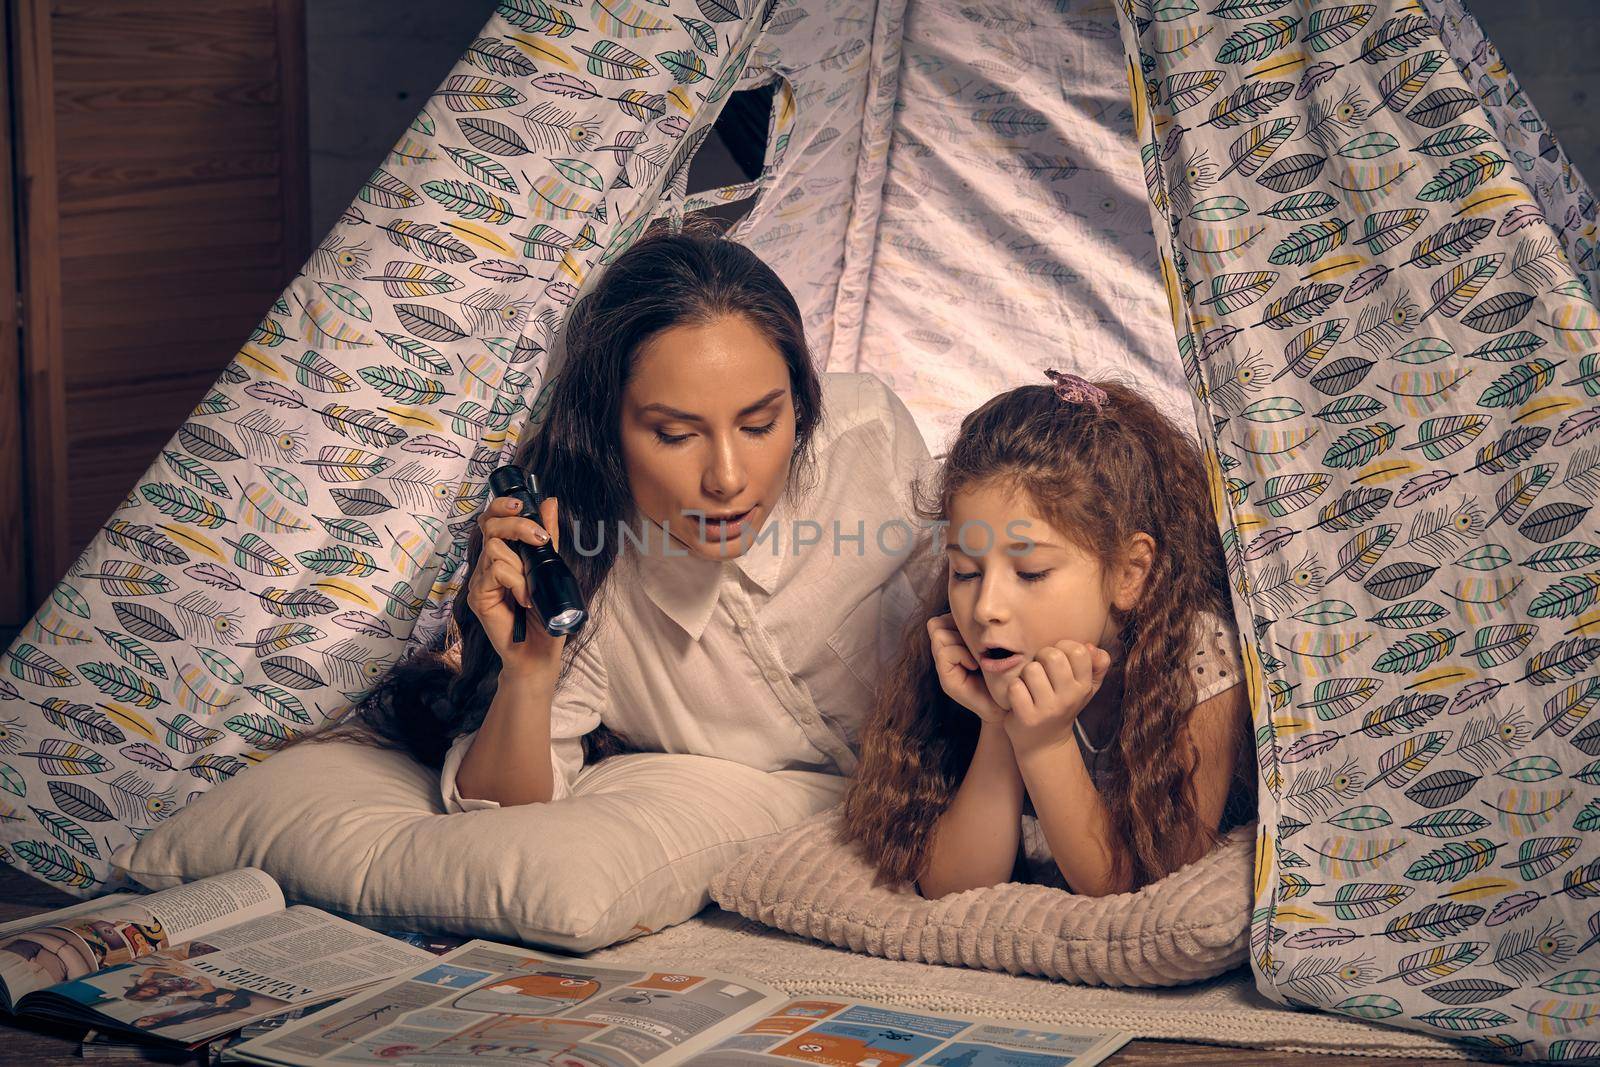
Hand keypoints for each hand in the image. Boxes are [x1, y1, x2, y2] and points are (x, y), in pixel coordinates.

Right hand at [467, 493, 565, 676]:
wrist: (539, 653)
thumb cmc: (544, 614)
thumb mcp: (551, 569)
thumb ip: (547, 537)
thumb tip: (549, 502)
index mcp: (504, 554)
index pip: (493, 519)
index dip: (502, 506)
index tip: (522, 505)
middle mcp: (488, 564)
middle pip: (489, 524)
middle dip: (517, 525)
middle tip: (539, 539)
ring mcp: (480, 580)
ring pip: (494, 548)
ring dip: (521, 564)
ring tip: (531, 586)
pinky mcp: (478, 596)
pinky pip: (496, 572)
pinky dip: (517, 582)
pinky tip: (525, 599)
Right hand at [927, 613, 1006, 723]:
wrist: (1009, 706)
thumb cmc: (1007, 675)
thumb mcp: (996, 646)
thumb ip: (984, 630)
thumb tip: (980, 611)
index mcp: (956, 644)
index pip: (941, 618)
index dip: (956, 619)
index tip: (977, 632)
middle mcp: (945, 655)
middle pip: (936, 623)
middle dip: (956, 628)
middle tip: (976, 643)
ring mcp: (944, 668)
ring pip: (938, 635)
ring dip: (959, 640)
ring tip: (976, 655)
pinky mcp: (946, 681)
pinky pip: (945, 652)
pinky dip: (961, 655)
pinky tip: (975, 665)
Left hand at [1004, 640, 1111, 757]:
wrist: (1045, 744)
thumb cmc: (1062, 706)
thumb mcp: (1086, 687)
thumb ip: (1097, 663)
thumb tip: (1089, 646)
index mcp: (1084, 686)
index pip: (1078, 650)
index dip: (1063, 647)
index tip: (1057, 660)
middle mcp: (1070, 698)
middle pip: (1052, 655)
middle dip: (1041, 657)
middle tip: (1040, 670)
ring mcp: (1049, 709)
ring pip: (1031, 669)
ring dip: (1025, 674)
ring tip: (1030, 685)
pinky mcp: (1028, 717)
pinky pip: (1015, 687)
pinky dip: (1014, 688)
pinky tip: (1020, 697)